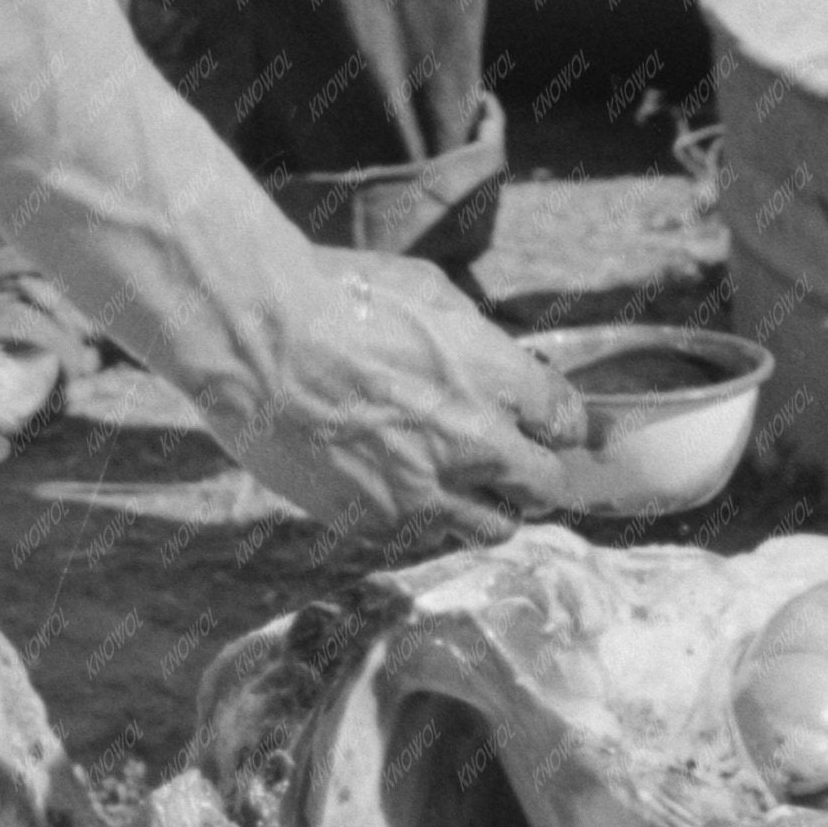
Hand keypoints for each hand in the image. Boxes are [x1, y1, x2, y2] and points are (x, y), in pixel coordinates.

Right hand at [211, 247, 588, 542]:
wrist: (258, 340)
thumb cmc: (337, 297)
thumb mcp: (428, 292)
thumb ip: (476, 340)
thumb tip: (491, 360)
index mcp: (501, 381)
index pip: (569, 425)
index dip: (555, 423)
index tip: (542, 422)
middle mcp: (479, 446)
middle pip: (546, 488)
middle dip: (532, 472)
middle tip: (508, 457)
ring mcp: (430, 493)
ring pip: (494, 529)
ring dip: (486, 504)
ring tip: (453, 478)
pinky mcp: (380, 523)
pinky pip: (424, 533)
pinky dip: (420, 513)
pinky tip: (388, 476)